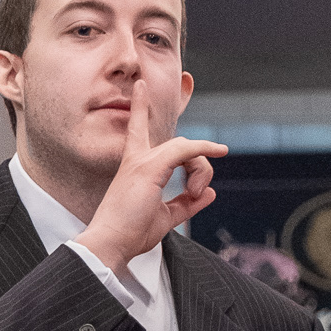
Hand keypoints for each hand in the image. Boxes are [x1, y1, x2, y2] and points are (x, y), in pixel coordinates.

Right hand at [76, 78, 226, 276]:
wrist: (111, 243)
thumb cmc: (130, 233)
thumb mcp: (164, 218)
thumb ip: (186, 205)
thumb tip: (209, 193)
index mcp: (135, 167)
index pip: (138, 130)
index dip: (140, 109)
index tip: (141, 86)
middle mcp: (137, 159)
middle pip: (180, 146)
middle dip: (198, 166)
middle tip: (194, 194)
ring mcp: (142, 161)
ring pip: (186, 148)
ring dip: (200, 169)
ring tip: (193, 193)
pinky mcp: (149, 167)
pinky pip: (185, 150)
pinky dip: (204, 149)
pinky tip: (219, 151)